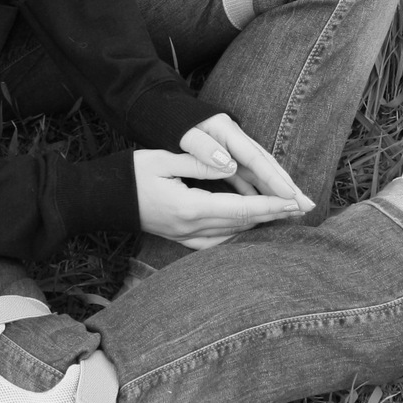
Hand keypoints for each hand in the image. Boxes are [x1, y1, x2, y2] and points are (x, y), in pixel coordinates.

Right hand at [134, 117, 313, 250]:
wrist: (100, 200)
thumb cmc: (129, 174)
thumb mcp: (162, 159)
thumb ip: (198, 162)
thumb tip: (230, 164)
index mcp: (190, 207)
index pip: (242, 209)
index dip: (272, 205)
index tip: (295, 201)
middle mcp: (191, 228)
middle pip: (243, 224)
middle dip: (274, 216)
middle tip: (302, 209)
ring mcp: (185, 237)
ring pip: (233, 235)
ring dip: (259, 225)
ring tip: (282, 216)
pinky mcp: (180, 239)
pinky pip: (217, 242)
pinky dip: (237, 234)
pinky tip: (248, 228)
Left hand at [179, 113, 314, 209]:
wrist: (165, 110)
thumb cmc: (173, 124)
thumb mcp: (184, 133)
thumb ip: (202, 147)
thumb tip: (227, 165)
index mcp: (227, 132)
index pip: (255, 159)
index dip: (273, 178)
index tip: (290, 195)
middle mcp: (236, 140)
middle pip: (266, 164)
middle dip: (287, 186)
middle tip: (306, 205)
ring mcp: (234, 148)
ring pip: (260, 171)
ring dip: (277, 190)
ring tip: (295, 208)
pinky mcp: (229, 156)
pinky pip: (248, 175)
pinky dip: (259, 190)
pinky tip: (266, 206)